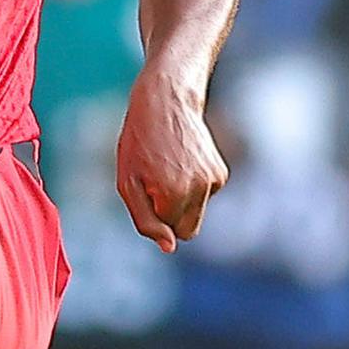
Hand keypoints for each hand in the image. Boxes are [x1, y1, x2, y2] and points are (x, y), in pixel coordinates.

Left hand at [116, 73, 226, 251]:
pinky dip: (193, 185)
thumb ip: (145, 221)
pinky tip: (182, 161)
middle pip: (188, 230)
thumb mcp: (127, 182)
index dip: (154, 214)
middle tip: (156, 186)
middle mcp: (199, 189)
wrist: (167, 100)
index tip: (146, 190)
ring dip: (183, 199)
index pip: (168, 232)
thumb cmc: (140, 141)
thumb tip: (169, 248)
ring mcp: (213, 180)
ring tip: (168, 167)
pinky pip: (205, 195)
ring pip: (197, 212)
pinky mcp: (221, 172)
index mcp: (173, 195)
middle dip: (172, 217)